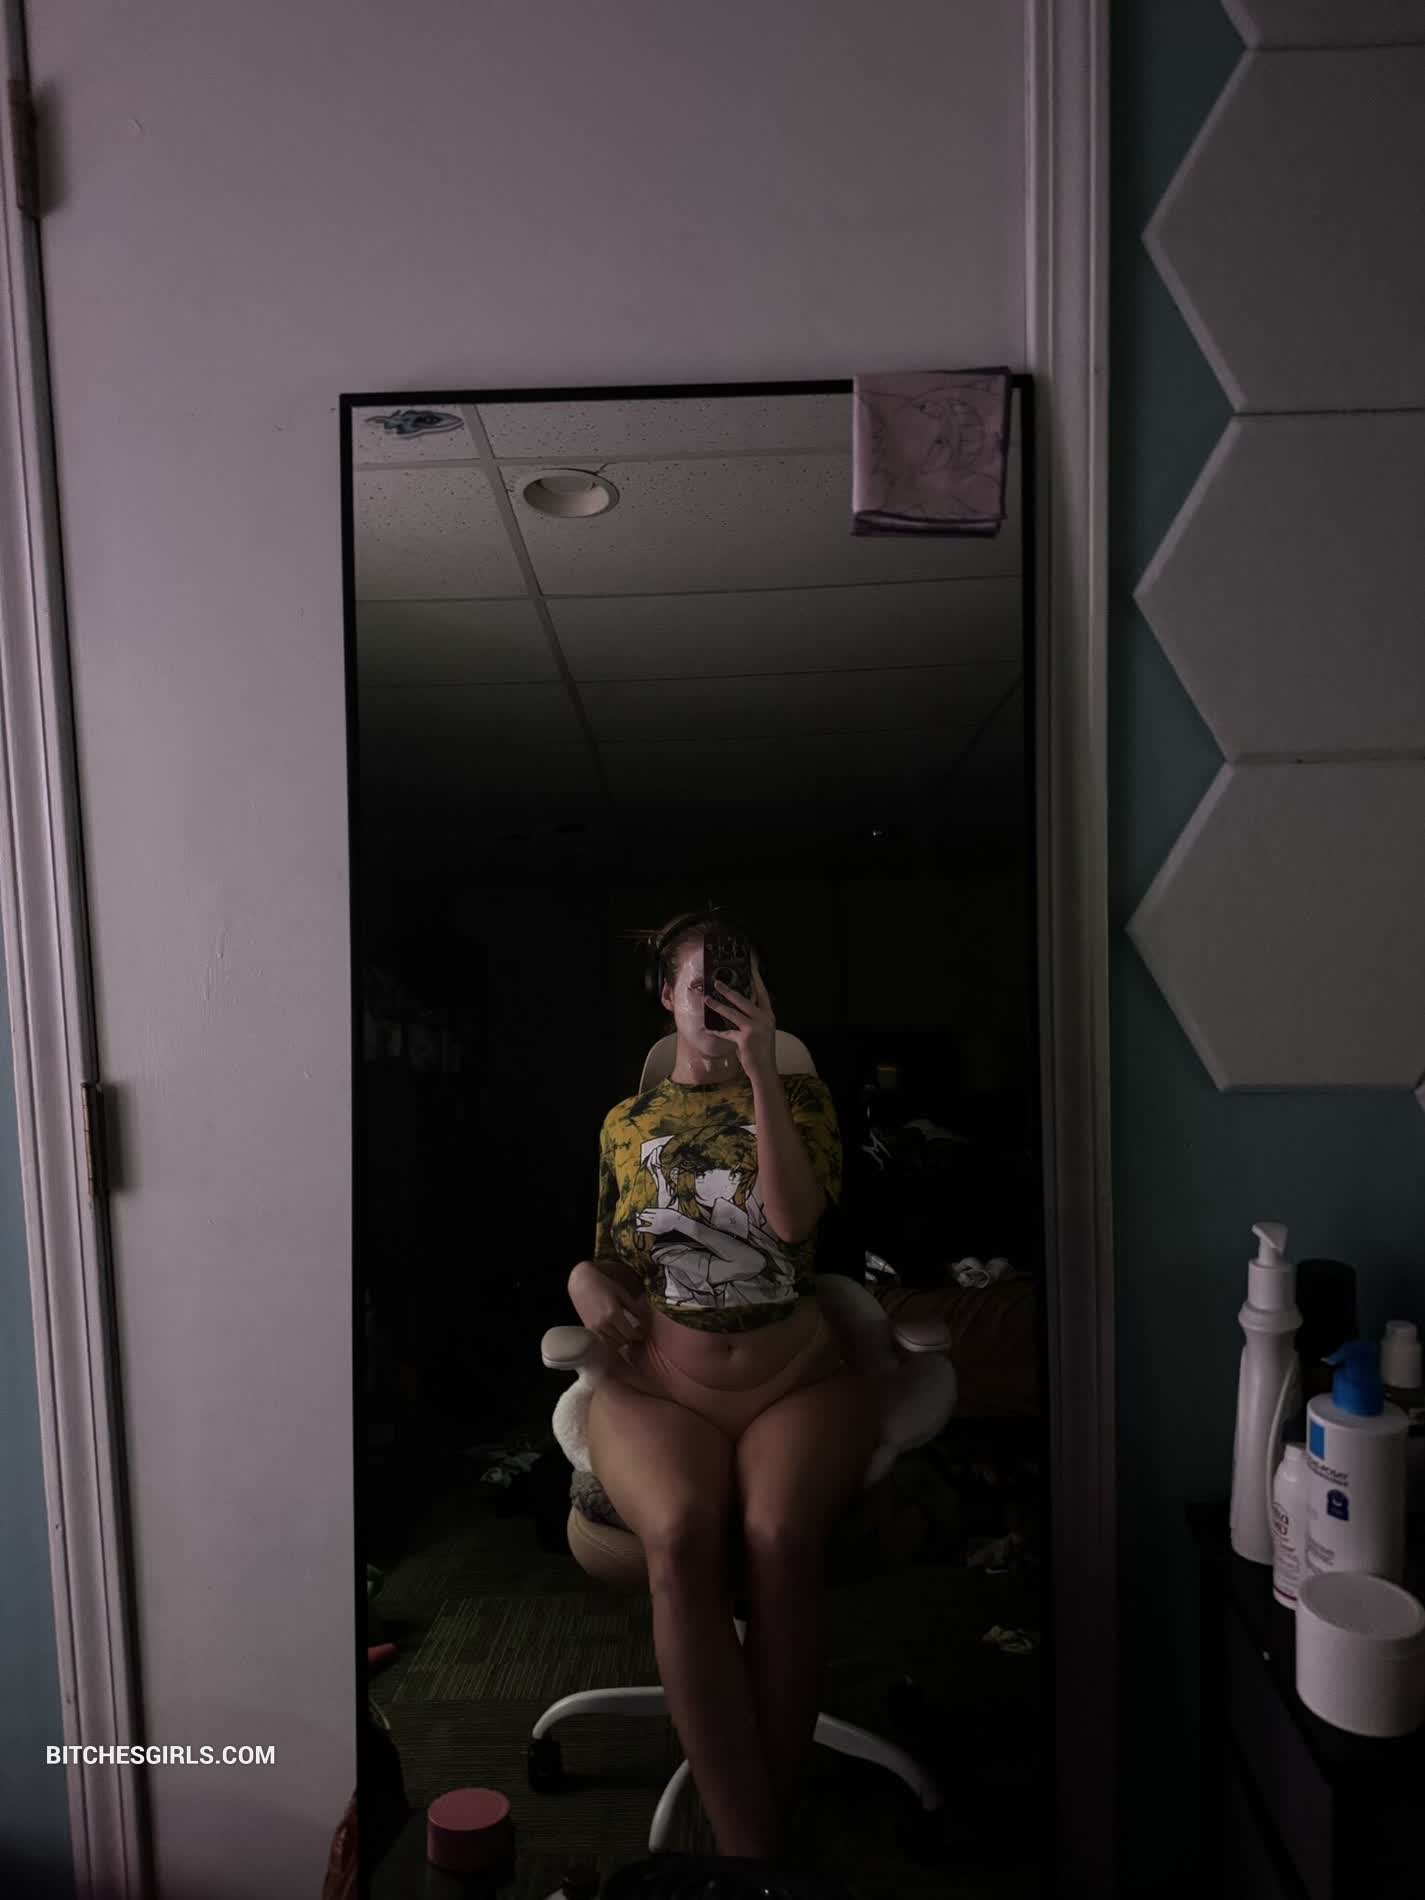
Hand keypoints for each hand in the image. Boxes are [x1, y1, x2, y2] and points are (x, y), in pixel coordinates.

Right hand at [568, 1260, 649, 1355]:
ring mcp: (595, 1327)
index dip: (639, 1334)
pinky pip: (604, 1340)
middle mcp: (604, 1324)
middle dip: (632, 1338)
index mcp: (614, 1314)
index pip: (631, 1334)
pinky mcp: (589, 1328)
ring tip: (626, 1333)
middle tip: (637, 1332)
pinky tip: (616, 1332)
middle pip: (623, 1340)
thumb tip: (645, 1319)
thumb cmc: (604, 1284)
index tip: (643, 1331)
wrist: (582, 1282)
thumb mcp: (622, 1294)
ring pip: (613, 1343)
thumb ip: (634, 1308)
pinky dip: (612, 1340)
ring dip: (622, 1340)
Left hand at [707, 962, 776, 1080]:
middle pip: (743, 1000)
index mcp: (768, 1016)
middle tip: (716, 982)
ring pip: (732, 1013)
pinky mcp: (744, 1038)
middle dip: (728, 990)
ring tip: (707, 1000)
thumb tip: (739, 1009)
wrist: (765, 1070)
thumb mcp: (763, 1031)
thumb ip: (754, 1019)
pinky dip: (717, 1032)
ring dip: (717, 1006)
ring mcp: (754, 1028)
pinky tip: (708, 1030)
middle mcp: (763, 1019)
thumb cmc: (761, 1051)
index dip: (756, 980)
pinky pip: (727, 1033)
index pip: (762, 993)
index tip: (751, 968)